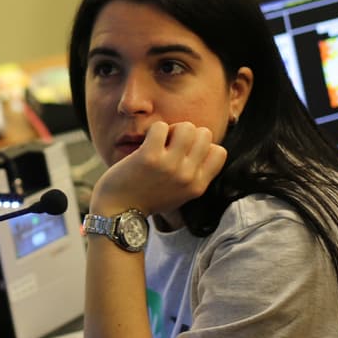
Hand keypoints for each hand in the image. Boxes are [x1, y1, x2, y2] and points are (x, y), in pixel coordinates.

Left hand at [90, 121, 225, 217]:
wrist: (118, 210)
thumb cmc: (147, 198)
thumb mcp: (180, 193)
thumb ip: (194, 174)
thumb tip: (204, 143)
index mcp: (198, 186)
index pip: (219, 152)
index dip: (203, 146)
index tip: (186, 152)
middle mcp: (187, 176)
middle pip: (204, 134)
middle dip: (187, 134)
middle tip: (170, 144)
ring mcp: (169, 166)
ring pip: (187, 127)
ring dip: (171, 129)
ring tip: (159, 142)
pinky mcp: (149, 157)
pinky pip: (160, 127)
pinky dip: (153, 130)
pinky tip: (145, 143)